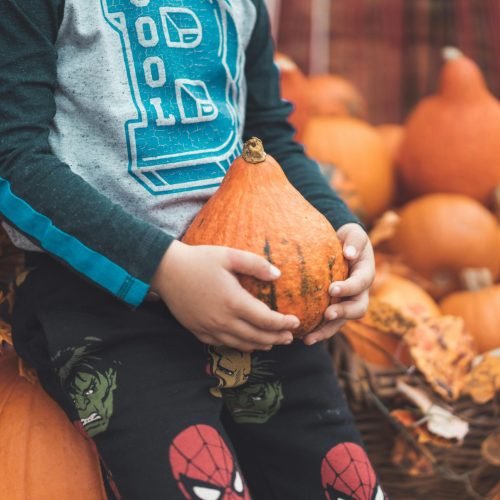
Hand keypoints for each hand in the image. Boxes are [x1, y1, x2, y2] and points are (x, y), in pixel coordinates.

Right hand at [151, 241, 299, 351]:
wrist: (165, 270)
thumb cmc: (199, 260)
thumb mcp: (229, 255)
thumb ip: (256, 264)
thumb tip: (278, 275)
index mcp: (234, 302)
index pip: (266, 320)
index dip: (283, 323)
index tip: (296, 321)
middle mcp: (223, 320)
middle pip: (256, 336)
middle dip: (276, 338)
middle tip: (289, 337)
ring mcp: (209, 328)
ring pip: (241, 344)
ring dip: (260, 345)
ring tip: (272, 343)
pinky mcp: (198, 331)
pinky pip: (223, 344)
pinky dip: (239, 346)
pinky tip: (245, 343)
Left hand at [303, 223, 374, 345]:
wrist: (345, 247)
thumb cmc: (349, 239)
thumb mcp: (354, 234)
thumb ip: (354, 241)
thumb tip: (350, 253)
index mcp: (365, 274)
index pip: (360, 283)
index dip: (348, 288)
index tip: (332, 288)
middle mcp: (360, 293)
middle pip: (357, 309)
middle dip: (343, 313)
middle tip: (327, 314)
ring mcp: (348, 303)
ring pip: (342, 322)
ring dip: (327, 331)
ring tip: (309, 339)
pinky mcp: (336, 308)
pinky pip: (329, 324)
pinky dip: (317, 331)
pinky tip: (300, 337)